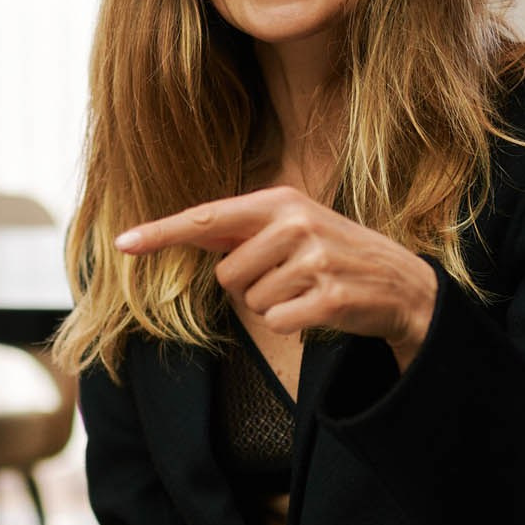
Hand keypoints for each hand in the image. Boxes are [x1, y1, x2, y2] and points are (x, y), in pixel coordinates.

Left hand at [117, 187, 438, 368]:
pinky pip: (278, 321)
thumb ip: (242, 231)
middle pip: (227, 275)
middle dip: (250, 287)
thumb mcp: (294, 228)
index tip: (122, 244)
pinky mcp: (329, 297)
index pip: (207, 219)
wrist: (402, 284)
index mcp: (280, 201)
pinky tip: (319, 310)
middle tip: (290, 278)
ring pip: (252, 302)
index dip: (161, 233)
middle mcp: (296, 223)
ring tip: (308, 290)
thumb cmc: (335, 255)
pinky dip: (292, 324)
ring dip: (274, 306)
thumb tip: (183, 233)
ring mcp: (315, 259)